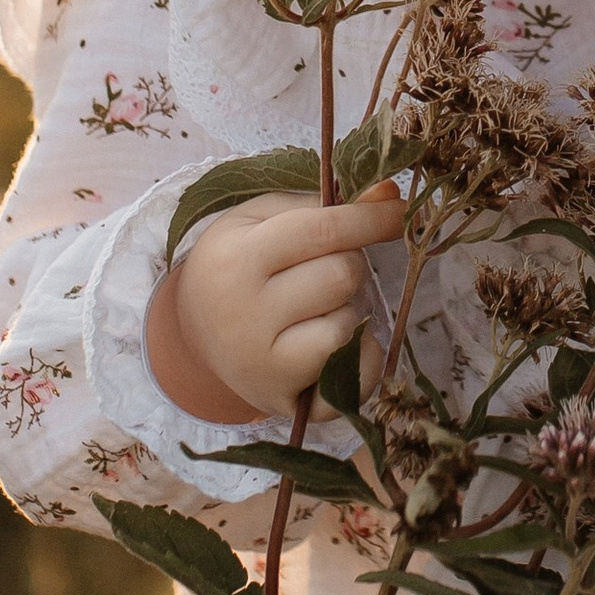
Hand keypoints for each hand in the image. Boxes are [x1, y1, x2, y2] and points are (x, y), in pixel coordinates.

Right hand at [143, 183, 402, 425]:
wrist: (193, 331)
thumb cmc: (239, 262)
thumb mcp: (265, 220)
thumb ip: (324, 205)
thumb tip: (388, 193)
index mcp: (237, 259)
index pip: (323, 230)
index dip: (372, 218)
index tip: (401, 210)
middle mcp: (244, 316)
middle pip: (342, 277)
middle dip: (348, 266)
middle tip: (321, 270)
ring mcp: (262, 366)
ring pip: (347, 328)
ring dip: (347, 313)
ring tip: (315, 310)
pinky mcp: (282, 401)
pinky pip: (351, 381)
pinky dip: (360, 360)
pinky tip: (336, 345)